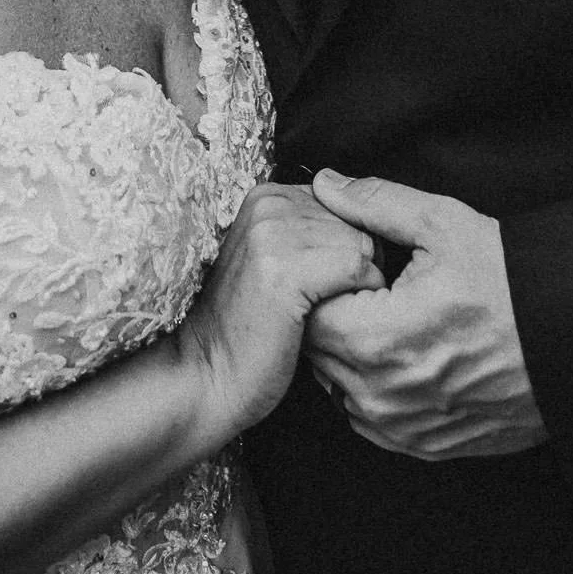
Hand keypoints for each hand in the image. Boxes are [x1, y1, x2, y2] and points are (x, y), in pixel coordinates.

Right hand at [178, 182, 383, 449]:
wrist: (204, 376)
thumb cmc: (247, 330)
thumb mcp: (275, 261)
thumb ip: (310, 232)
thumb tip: (368, 222)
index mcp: (266, 197)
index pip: (347, 203)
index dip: (349, 246)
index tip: (324, 282)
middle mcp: (268, 205)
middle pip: (358, 221)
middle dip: (356, 264)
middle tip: (323, 303)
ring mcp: (273, 234)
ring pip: (363, 244)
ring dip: (360, 286)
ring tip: (322, 312)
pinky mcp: (285, 270)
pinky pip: (359, 268)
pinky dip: (359, 299)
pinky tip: (329, 320)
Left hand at [305, 171, 548, 460]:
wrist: (571, 341)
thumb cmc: (511, 284)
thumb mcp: (443, 224)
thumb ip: (374, 202)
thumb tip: (328, 185)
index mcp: (376, 339)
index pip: (308, 312)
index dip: (325, 284)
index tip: (354, 270)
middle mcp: (381, 395)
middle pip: (320, 353)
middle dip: (335, 317)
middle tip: (375, 290)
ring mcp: (403, 427)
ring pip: (341, 388)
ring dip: (354, 357)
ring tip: (395, 322)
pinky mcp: (424, 445)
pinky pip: (373, 420)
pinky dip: (379, 390)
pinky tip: (410, 358)